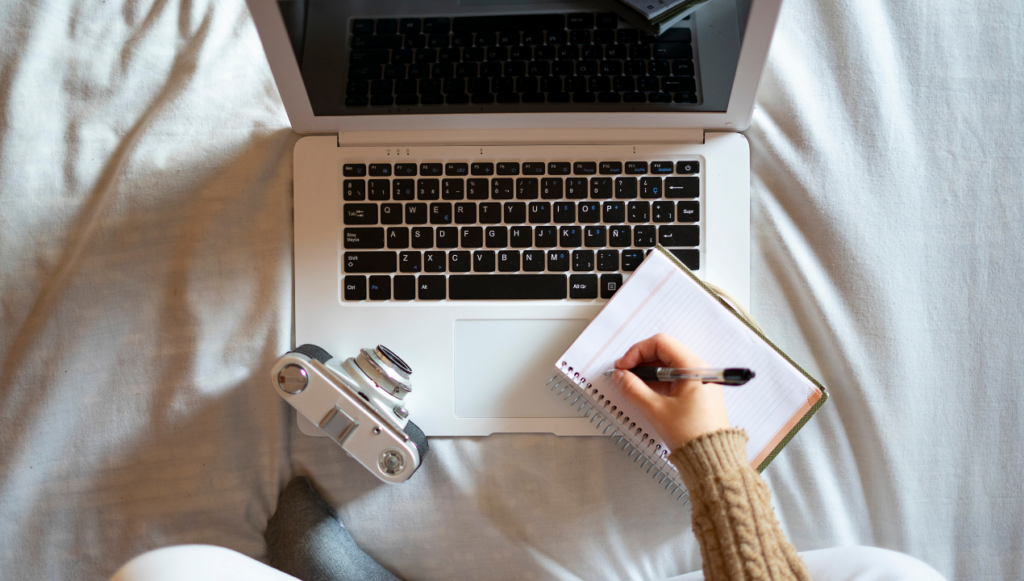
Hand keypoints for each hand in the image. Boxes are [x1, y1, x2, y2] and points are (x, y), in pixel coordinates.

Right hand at [611, 333, 729, 450]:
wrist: (712, 460)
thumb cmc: (692, 435)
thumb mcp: (655, 410)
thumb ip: (633, 389)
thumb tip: (620, 376)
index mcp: (694, 368)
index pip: (661, 344)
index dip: (637, 351)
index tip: (623, 366)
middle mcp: (699, 370)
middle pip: (664, 353)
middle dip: (641, 361)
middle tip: (624, 375)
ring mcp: (699, 382)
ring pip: (668, 367)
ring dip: (648, 373)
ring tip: (632, 386)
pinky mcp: (697, 394)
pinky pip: (674, 380)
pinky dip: (657, 383)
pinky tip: (645, 393)